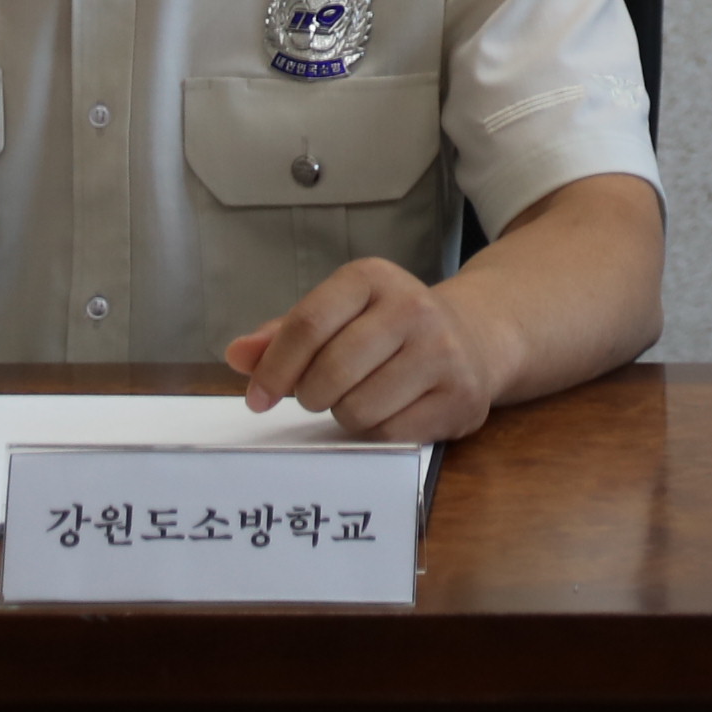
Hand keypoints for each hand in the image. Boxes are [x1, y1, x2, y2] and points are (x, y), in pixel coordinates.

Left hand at [225, 255, 505, 441]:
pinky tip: (391, 411)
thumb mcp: (339, 315)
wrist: (475, 337)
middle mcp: (412, 307)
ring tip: (361, 397)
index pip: (307, 324)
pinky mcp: (460, 397)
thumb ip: (284, 335)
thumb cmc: (387, 329)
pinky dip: (378, 432)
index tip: (257, 398)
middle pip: (330, 372)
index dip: (274, 368)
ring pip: (357, 409)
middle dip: (312, 395)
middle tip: (321, 393)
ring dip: (346, 415)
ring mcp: (442, 352)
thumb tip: (237, 356)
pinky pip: (390, 434)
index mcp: (372, 278)